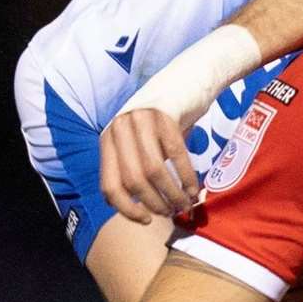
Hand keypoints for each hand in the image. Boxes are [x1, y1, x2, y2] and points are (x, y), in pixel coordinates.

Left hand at [101, 108, 197, 223]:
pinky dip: (187, 177)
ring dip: (172, 194)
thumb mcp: (142, 144)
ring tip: (185, 204)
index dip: (127, 209)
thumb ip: (136, 170)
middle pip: (133, 180)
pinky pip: (176, 154)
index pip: (109, 185)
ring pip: (153, 170)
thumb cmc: (165, 121)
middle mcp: (119, 127)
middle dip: (154, 203)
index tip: (146, 220)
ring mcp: (140, 119)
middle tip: (171, 212)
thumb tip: (142, 211)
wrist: (187, 80)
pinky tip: (194, 189)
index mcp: (108, 139)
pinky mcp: (165, 114)